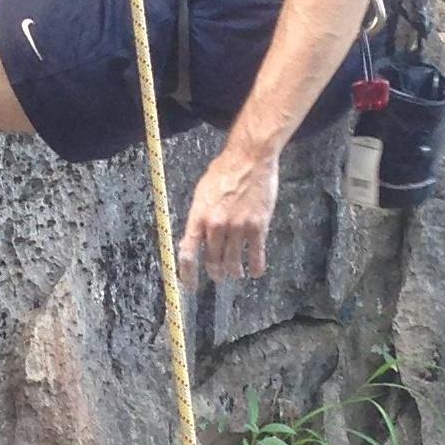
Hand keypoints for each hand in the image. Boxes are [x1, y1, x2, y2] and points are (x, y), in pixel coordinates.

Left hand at [178, 140, 281, 284]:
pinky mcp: (257, 226)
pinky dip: (256, 266)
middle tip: (218, 276)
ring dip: (234, 271)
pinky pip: (256, 254)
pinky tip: (256, 271)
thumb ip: (197, 218)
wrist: (250, 158)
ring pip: (233, 261)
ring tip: (236, 274)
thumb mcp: (202, 193)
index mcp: (199, 216)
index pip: (188, 253)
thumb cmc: (224, 171)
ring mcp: (238, 227)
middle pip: (212, 261)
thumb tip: (189, 241)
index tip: (189, 286)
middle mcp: (216, 225)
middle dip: (215, 272)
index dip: (187, 274)